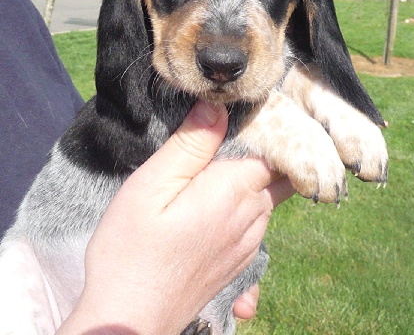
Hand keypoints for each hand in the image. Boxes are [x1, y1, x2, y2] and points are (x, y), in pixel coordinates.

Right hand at [58, 101, 294, 334]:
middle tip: (245, 135)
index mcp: (233, 192)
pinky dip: (250, 207)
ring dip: (260, 181)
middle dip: (271, 153)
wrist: (128, 322)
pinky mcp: (239, 265)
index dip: (269, 129)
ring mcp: (247, 246)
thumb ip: (190, 145)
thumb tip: (217, 107)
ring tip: (232, 164)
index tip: (256, 112)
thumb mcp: (151, 186)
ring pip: (269, 200)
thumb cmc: (131, 250)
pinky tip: (225, 204)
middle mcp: (251, 219)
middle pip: (278, 176)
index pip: (274, 151)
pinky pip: (257, 225)